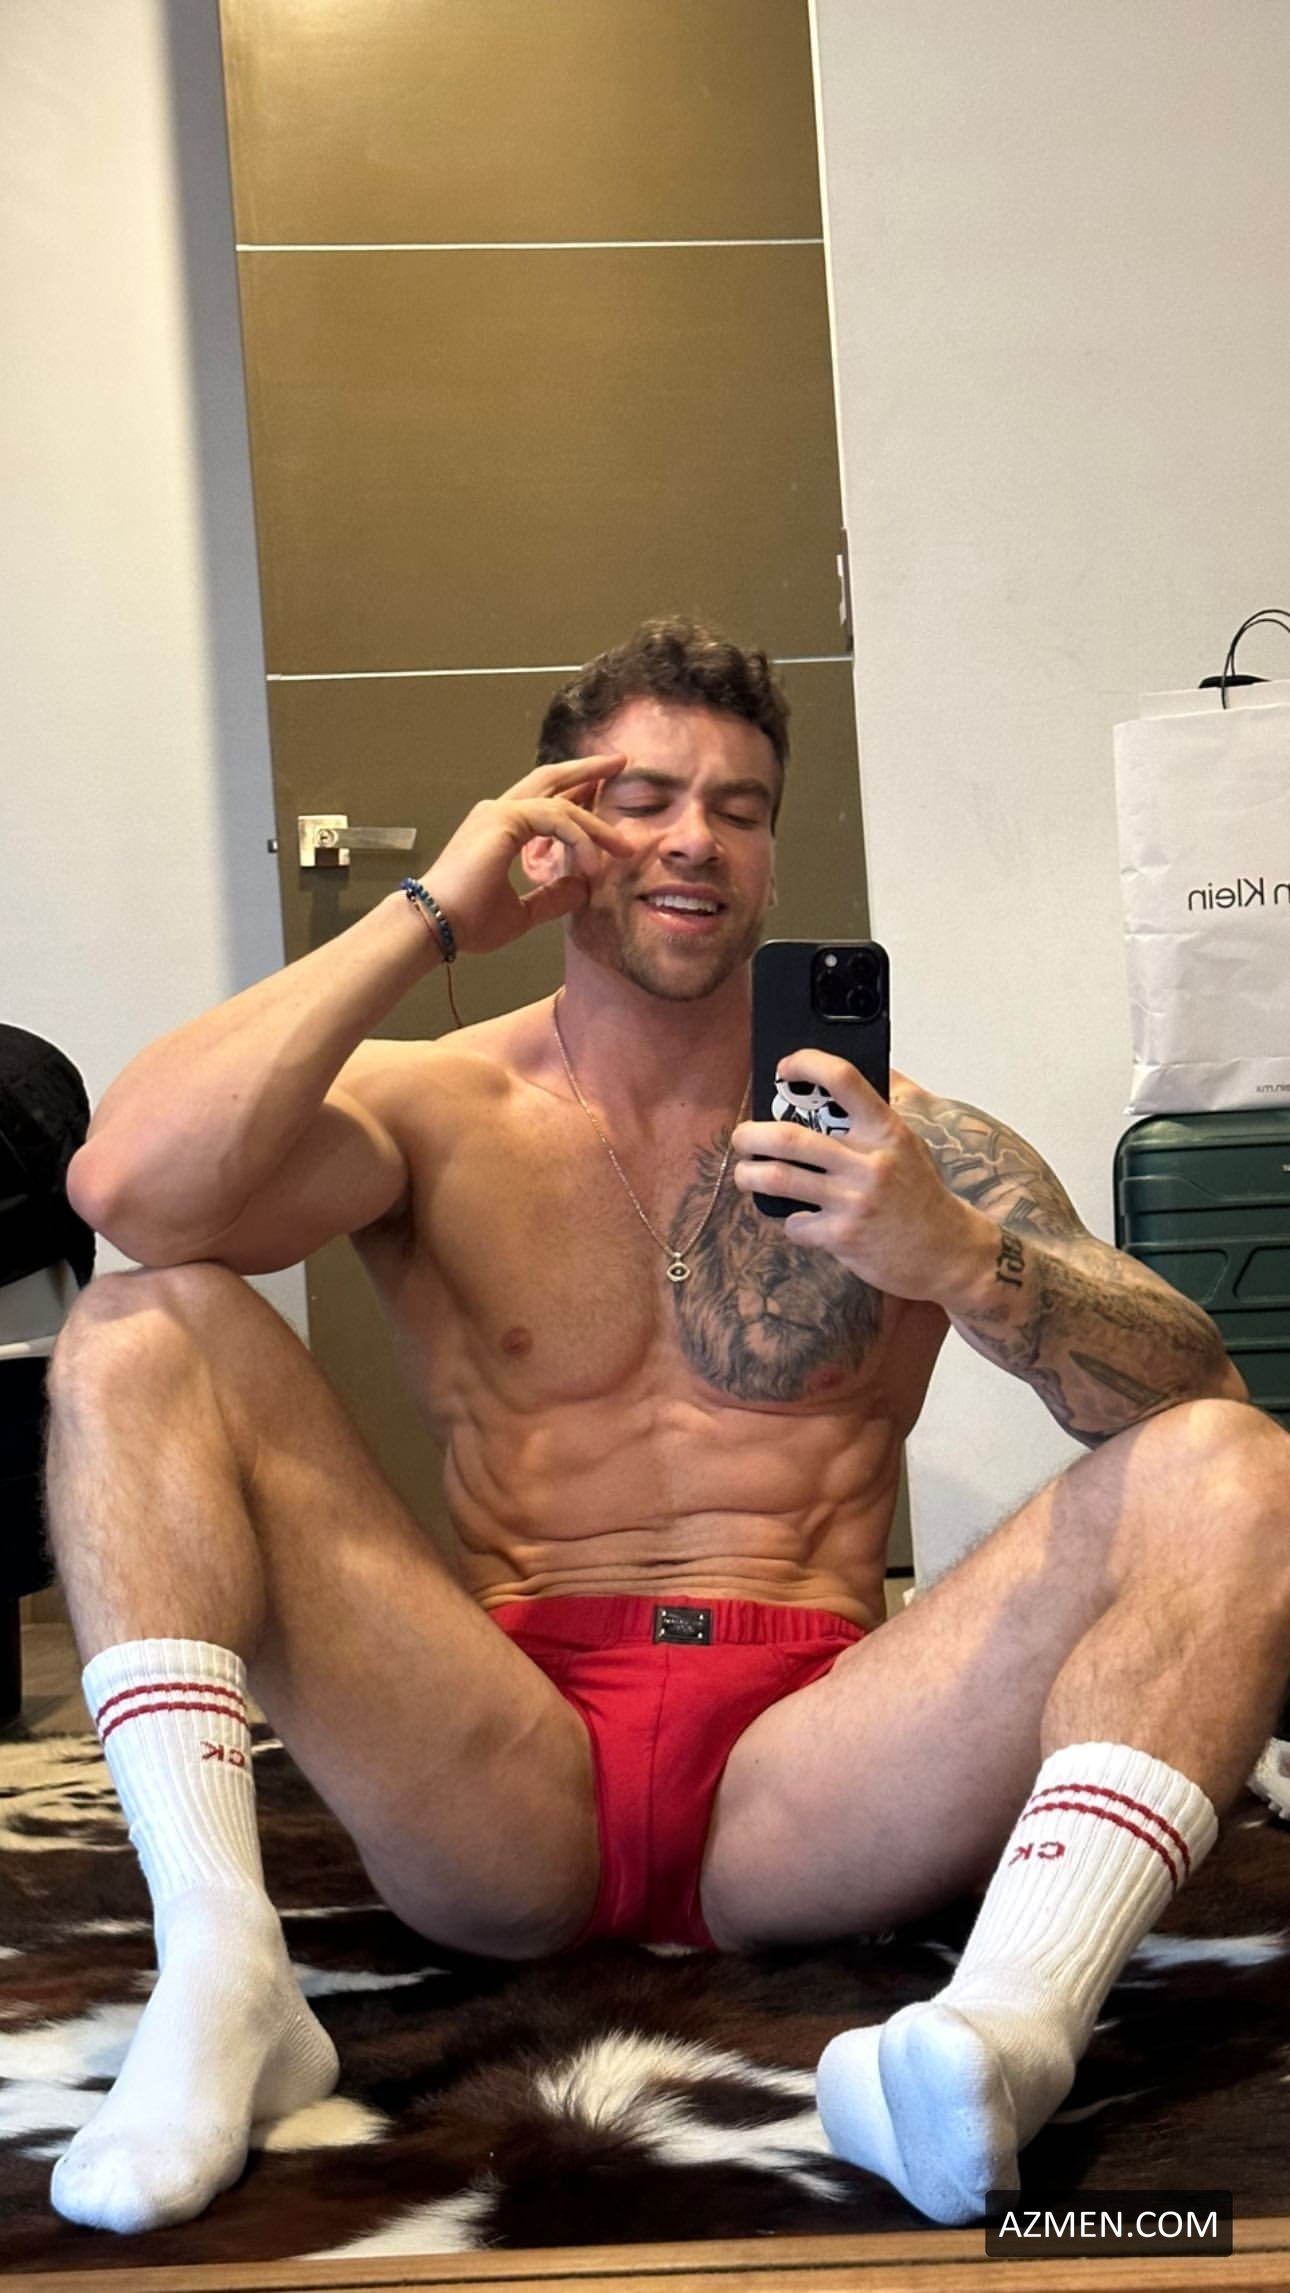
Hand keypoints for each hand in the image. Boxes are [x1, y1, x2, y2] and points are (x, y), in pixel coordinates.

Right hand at [419, 756, 632, 954]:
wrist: (436, 926)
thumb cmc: (467, 921)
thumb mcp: (523, 912)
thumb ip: (553, 898)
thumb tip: (584, 888)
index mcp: (499, 830)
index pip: (545, 804)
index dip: (576, 800)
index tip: (604, 804)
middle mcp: (497, 813)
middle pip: (550, 779)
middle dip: (586, 770)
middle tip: (618, 762)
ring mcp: (499, 812)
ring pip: (561, 805)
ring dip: (595, 824)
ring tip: (623, 846)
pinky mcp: (504, 820)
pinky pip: (555, 819)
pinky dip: (579, 839)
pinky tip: (592, 864)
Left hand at [731, 1052, 995, 1305]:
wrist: (948, 1252)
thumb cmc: (920, 1194)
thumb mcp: (908, 1145)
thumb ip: (875, 1114)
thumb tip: (837, 1077)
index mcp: (885, 1130)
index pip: (843, 1079)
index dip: (806, 1064)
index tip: (784, 1068)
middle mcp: (868, 1162)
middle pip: (788, 1138)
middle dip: (750, 1135)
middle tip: (742, 1137)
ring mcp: (854, 1201)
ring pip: (778, 1179)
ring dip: (749, 1176)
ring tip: (746, 1174)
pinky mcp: (843, 1237)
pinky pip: (794, 1223)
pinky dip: (789, 1221)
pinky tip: (797, 1219)